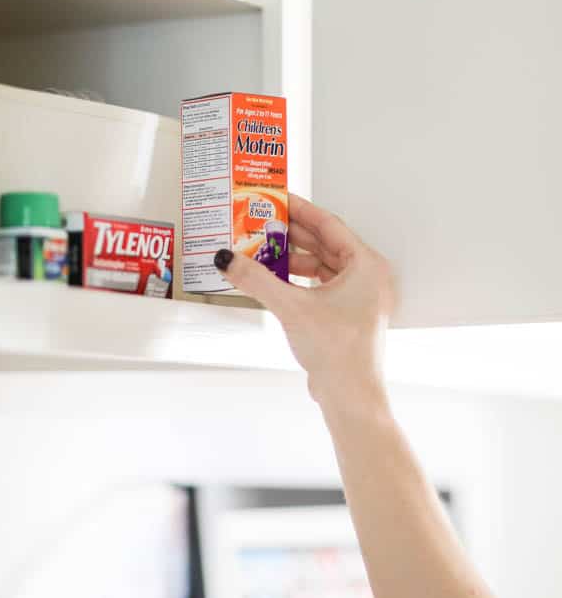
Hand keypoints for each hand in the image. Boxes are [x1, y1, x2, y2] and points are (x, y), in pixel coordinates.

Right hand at [214, 194, 396, 406]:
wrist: (350, 398)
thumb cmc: (339, 354)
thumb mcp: (291, 308)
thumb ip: (257, 279)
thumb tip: (230, 260)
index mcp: (366, 265)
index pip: (329, 224)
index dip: (300, 210)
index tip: (278, 198)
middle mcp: (367, 277)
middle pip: (325, 243)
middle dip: (292, 234)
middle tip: (263, 222)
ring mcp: (359, 296)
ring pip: (322, 264)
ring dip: (293, 257)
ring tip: (263, 249)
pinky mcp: (348, 313)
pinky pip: (321, 283)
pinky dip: (300, 277)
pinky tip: (277, 276)